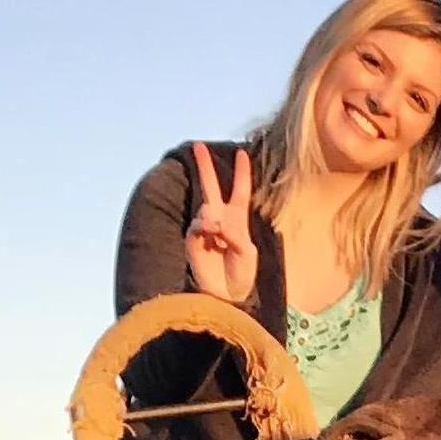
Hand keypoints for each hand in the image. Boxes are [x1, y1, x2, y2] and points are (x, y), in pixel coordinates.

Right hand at [185, 141, 258, 303]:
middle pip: (211, 186)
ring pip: (206, 209)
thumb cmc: (242, 274)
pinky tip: (212, 234)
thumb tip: (214, 220)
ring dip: (214, 218)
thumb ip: (234, 234)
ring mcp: (205, 228)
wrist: (227, 294)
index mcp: (238, 219)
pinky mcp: (193, 239)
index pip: (240, 191)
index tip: (242, 153)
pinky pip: (199, 225)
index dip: (242, 173)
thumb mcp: (247, 253)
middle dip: (204, 166)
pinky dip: (206, 227)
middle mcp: (220, 219)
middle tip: (198, 145)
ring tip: (219, 233)